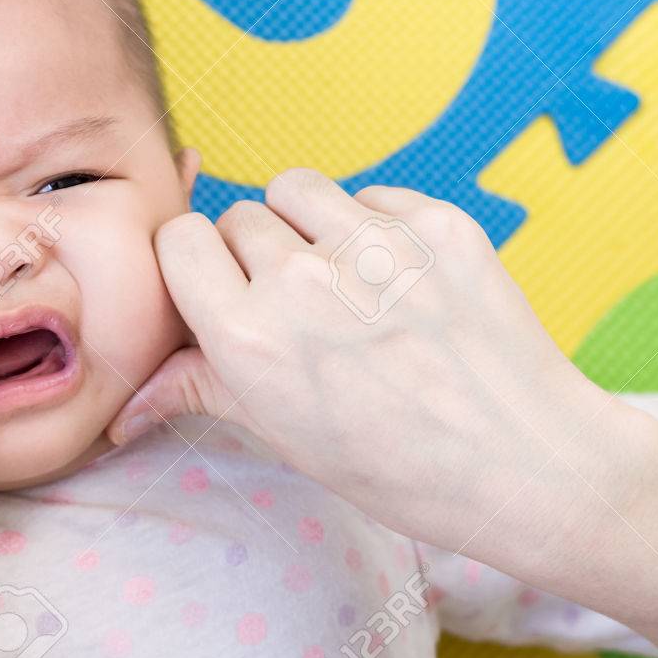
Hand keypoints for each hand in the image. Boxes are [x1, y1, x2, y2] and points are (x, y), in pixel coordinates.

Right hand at [107, 169, 657, 657]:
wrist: (529, 463)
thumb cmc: (403, 469)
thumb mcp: (288, 438)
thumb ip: (206, 389)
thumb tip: (129, 403)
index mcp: (251, 339)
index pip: (181, 241)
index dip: (198, 264)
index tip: (221, 286)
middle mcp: (303, 281)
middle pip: (240, 217)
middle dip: (257, 252)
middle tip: (299, 302)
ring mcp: (374, 245)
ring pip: (298, 188)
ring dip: (306, 222)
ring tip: (342, 274)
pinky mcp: (435, 222)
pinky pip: (371, 195)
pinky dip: (374, 224)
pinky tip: (400, 278)